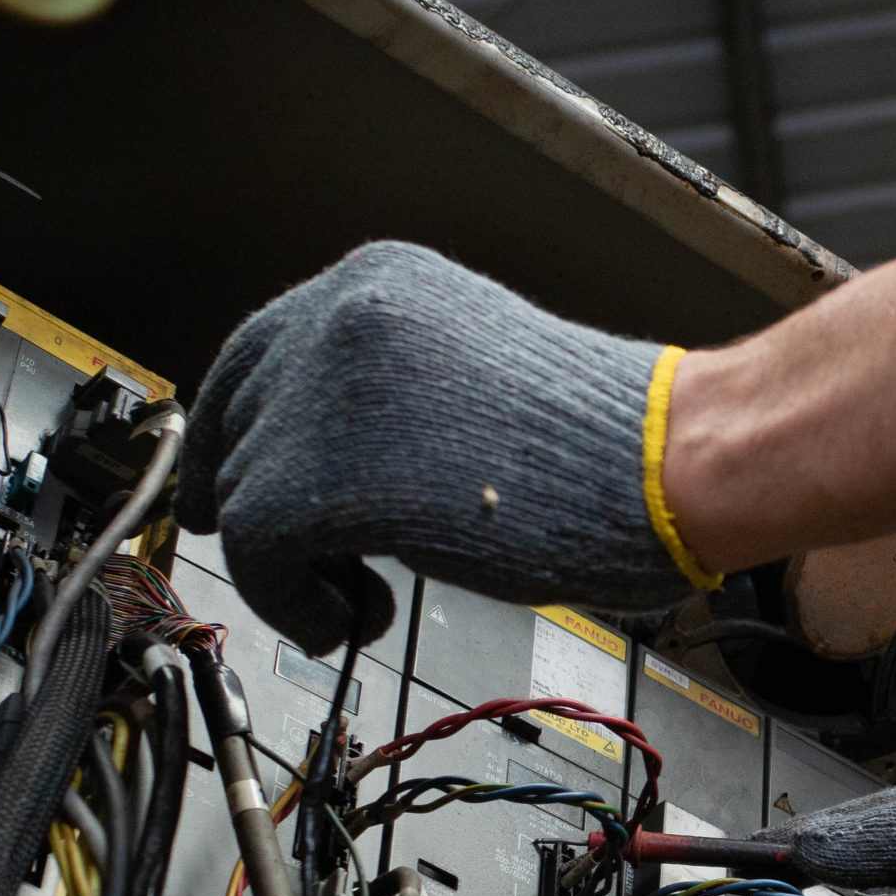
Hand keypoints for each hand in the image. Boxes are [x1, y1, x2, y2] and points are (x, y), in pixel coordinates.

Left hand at [177, 242, 715, 653]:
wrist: (664, 464)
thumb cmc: (611, 443)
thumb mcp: (476, 373)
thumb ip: (396, 389)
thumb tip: (337, 452)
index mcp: (382, 282)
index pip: (259, 351)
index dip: (239, 432)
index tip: (231, 486)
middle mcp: (338, 317)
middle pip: (234, 417)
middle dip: (250, 498)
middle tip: (281, 562)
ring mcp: (323, 391)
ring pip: (241, 488)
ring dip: (288, 562)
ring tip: (358, 592)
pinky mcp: (318, 476)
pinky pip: (255, 549)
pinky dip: (292, 599)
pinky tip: (353, 613)